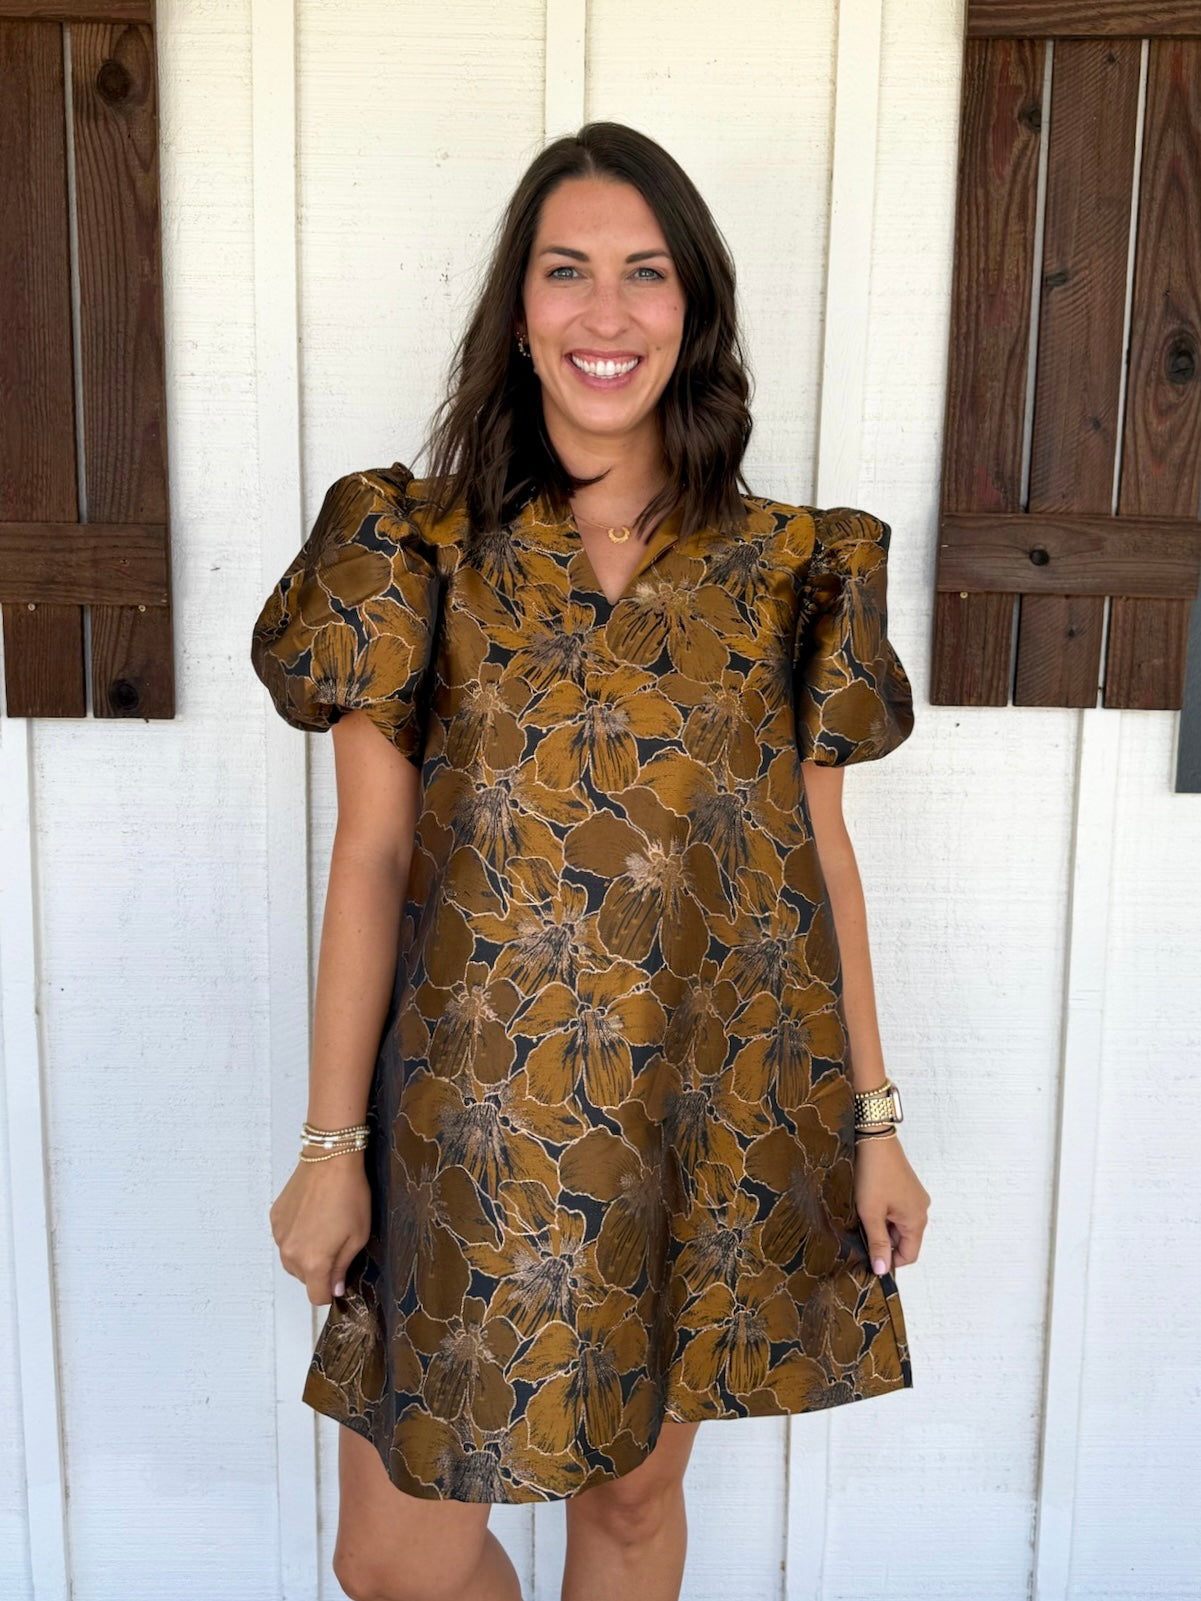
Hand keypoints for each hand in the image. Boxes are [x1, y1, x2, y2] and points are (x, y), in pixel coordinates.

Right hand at [269, 1155, 370, 1304]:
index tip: (339, 1280)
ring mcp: (279, 1235)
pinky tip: (312, 1217)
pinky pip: (285, 1238)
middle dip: (319, 1270)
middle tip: (337, 1244)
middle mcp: (290, 1253)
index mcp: (313, 1262)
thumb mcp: (358, 1236)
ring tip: (324, 1228)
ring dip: (306, 1253)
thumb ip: (343, 1267)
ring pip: (292, 1259)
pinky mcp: (275, 1219)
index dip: (331, 1291)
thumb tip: (335, 1288)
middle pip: (304, 1278)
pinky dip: (296, 1235)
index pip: (317, 1296)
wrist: (329, 1160)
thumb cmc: (348, 1194)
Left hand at [853, 1135, 929, 1276]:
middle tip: (860, 1232)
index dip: (890, 1261)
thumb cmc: (874, 1174)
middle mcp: (920, 1210)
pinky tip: (867, 1204)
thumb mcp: (871, 1212)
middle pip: (903, 1240)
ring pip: (898, 1225)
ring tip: (863, 1215)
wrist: (874, 1139)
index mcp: (917, 1220)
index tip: (869, 1259)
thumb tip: (882, 1270)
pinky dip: (883, 1213)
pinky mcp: (906, 1189)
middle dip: (882, 1241)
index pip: (909, 1255)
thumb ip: (877, 1243)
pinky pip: (897, 1211)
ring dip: (881, 1226)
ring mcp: (914, 1198)